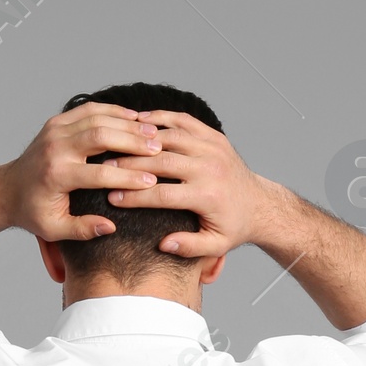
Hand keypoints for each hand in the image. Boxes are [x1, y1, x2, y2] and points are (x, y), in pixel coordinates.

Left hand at [0, 102, 165, 242]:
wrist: (8, 189)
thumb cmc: (33, 213)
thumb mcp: (54, 229)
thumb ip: (82, 229)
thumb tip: (110, 227)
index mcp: (57, 175)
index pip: (100, 174)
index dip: (128, 177)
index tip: (151, 182)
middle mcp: (55, 148)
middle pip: (100, 136)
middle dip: (132, 141)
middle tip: (158, 147)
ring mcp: (55, 130)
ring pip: (97, 118)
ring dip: (127, 124)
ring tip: (152, 133)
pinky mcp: (57, 122)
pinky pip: (89, 110)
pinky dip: (113, 112)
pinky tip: (133, 118)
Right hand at [99, 110, 278, 258]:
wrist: (259, 204)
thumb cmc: (233, 227)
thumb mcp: (215, 245)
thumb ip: (189, 247)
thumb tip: (163, 244)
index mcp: (208, 195)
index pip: (162, 194)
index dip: (135, 197)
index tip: (112, 199)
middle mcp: (210, 167)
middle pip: (161, 161)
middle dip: (131, 165)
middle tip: (105, 167)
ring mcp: (212, 147)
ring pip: (170, 137)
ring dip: (141, 139)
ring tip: (116, 143)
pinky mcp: (213, 136)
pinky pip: (183, 121)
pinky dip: (160, 118)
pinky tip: (140, 119)